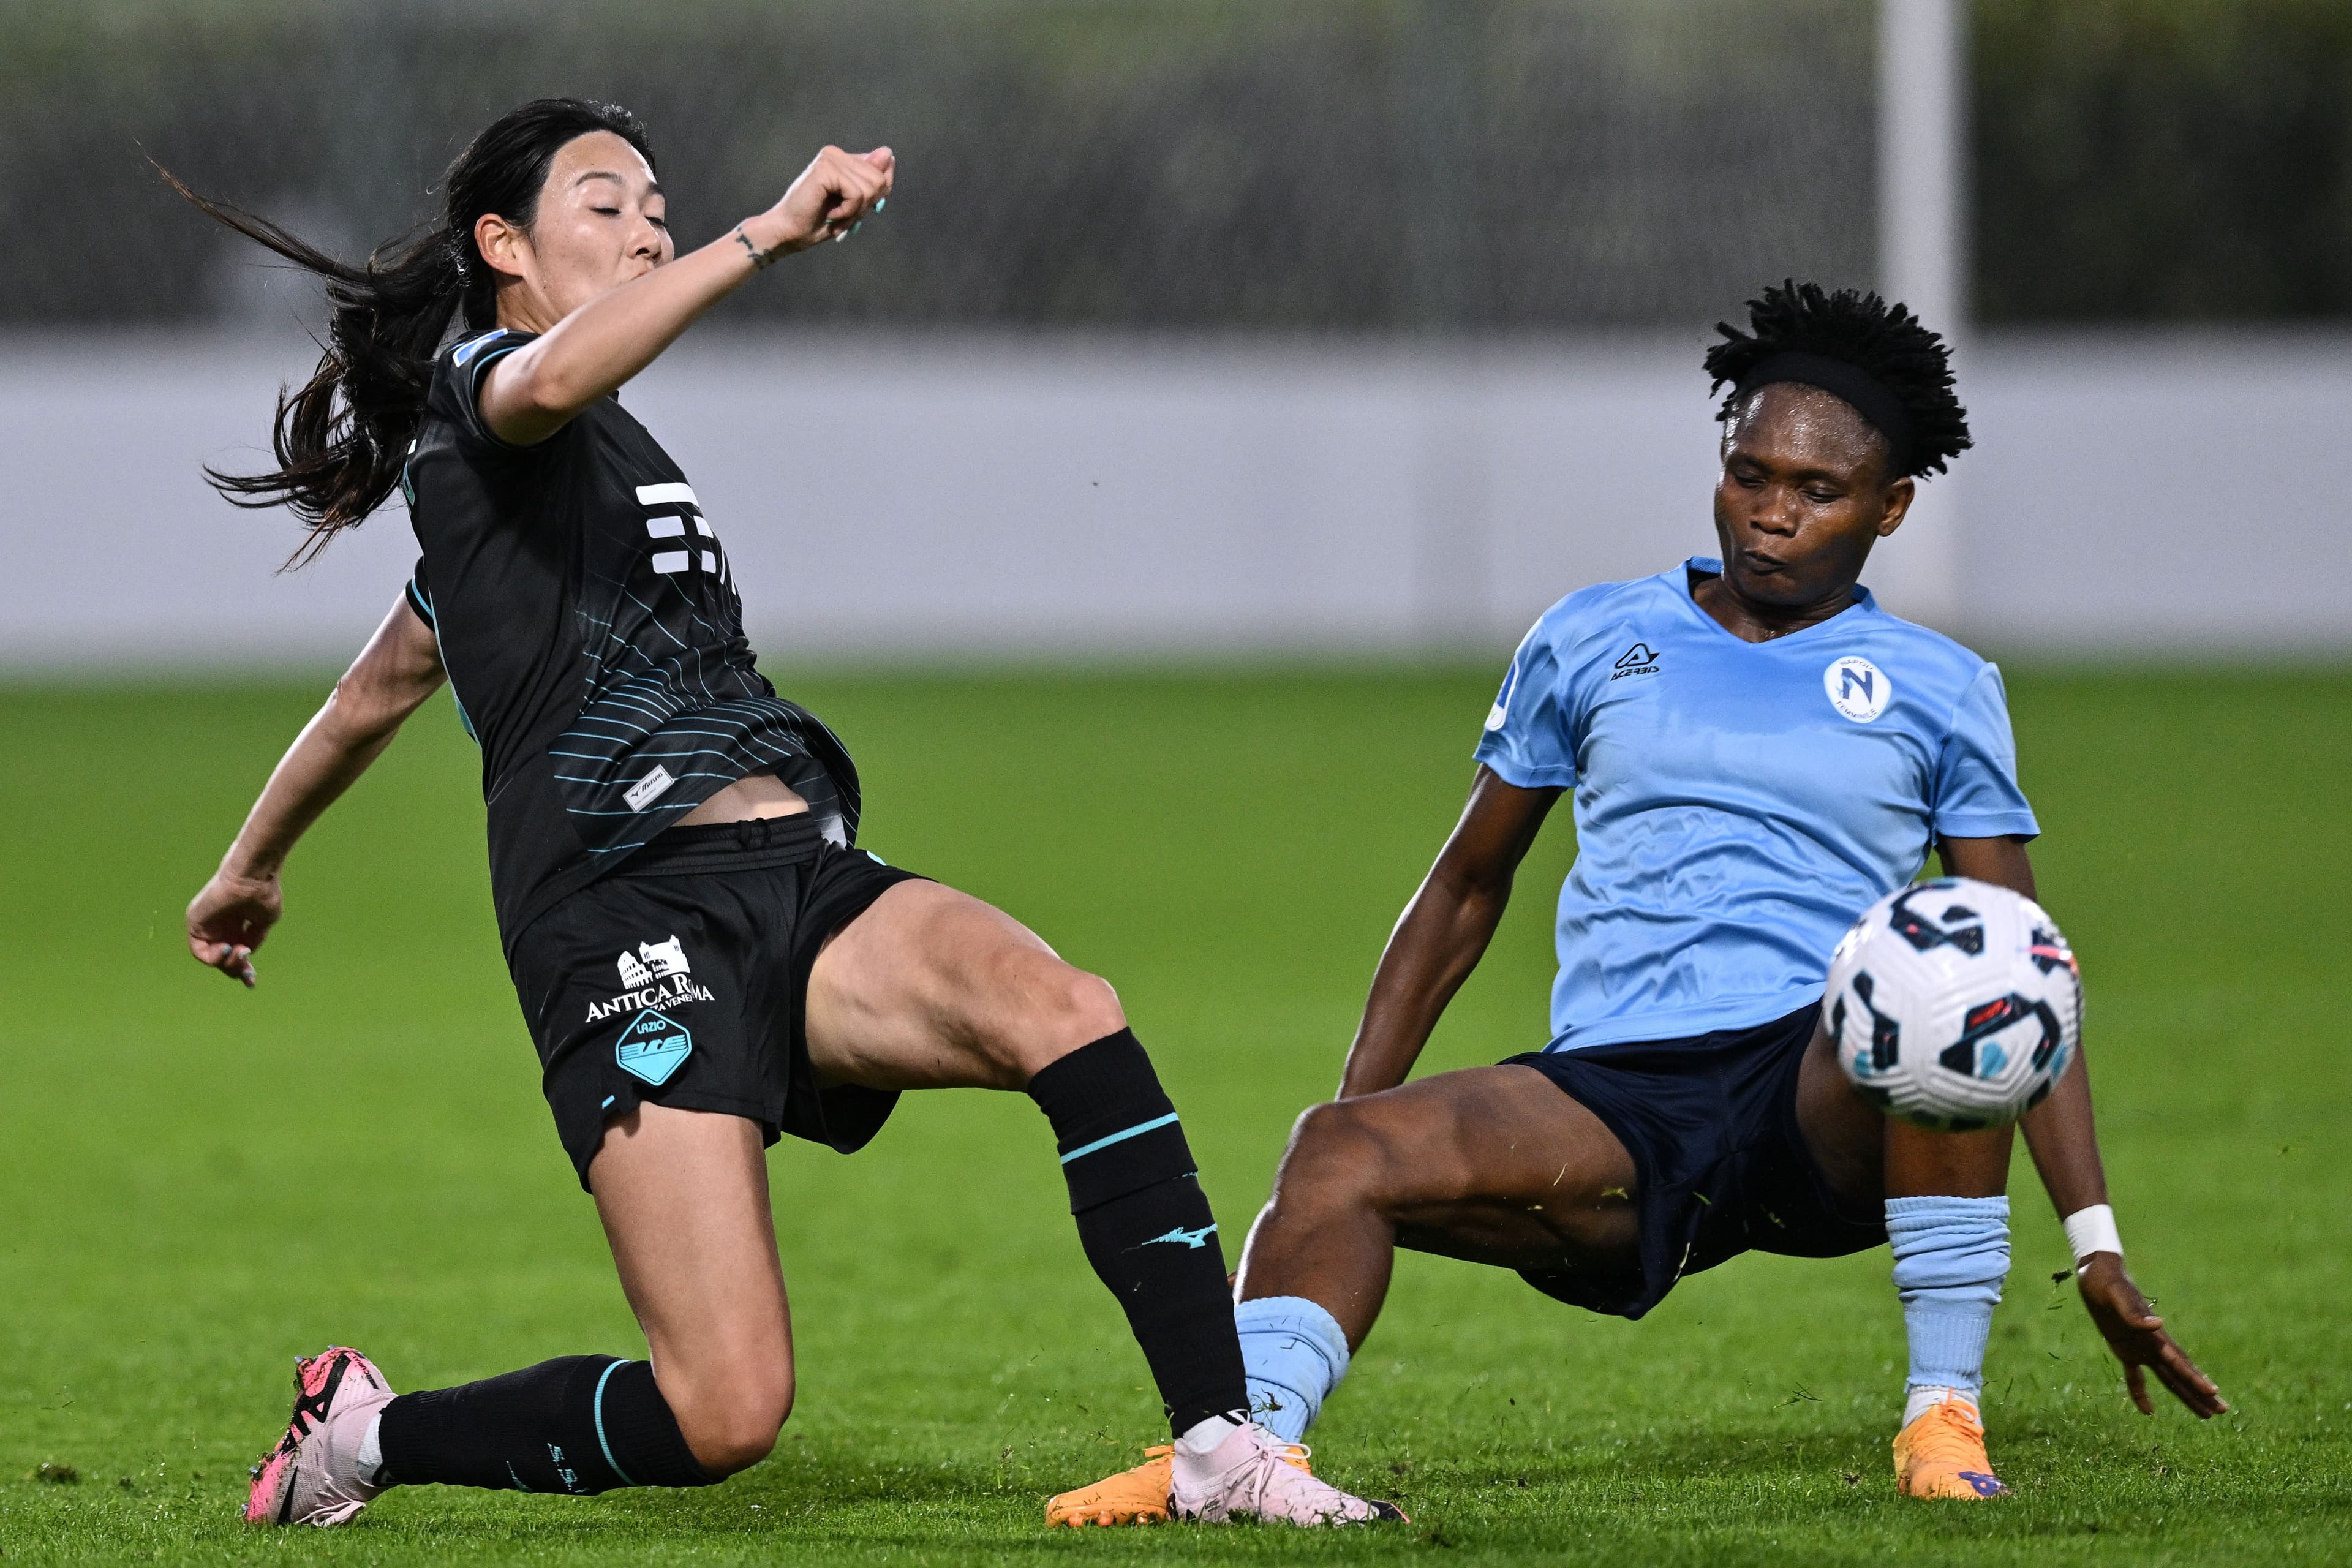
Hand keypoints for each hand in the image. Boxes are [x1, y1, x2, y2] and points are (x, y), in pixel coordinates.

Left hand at [187, 864, 281, 986]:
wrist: (253, 877)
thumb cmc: (262, 894)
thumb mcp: (263, 922)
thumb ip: (253, 939)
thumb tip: (246, 951)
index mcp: (237, 925)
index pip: (236, 952)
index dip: (243, 968)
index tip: (251, 980)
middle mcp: (221, 927)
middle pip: (223, 958)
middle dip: (235, 969)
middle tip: (247, 971)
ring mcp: (208, 926)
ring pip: (211, 957)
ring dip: (226, 963)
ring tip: (239, 952)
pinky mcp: (195, 923)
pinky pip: (198, 950)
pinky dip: (212, 956)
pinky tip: (226, 949)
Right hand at [743, 146, 893, 257]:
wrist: (789, 232)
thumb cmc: (819, 221)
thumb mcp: (856, 204)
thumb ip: (874, 181)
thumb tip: (889, 153)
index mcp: (844, 159)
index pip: (883, 171)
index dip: (875, 198)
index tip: (853, 211)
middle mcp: (836, 153)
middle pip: (880, 180)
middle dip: (865, 207)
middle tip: (842, 217)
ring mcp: (830, 158)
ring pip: (871, 187)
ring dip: (856, 211)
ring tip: (835, 216)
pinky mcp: (825, 168)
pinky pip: (857, 194)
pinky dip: (848, 212)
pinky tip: (830, 214)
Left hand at [2077, 1253, 2225, 1417]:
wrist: (2097, 1273)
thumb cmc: (2107, 1282)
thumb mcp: (2117, 1296)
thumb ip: (2134, 1313)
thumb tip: (2159, 1325)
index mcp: (2154, 1334)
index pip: (2178, 1361)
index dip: (2194, 1377)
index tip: (2213, 1392)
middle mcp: (2152, 1344)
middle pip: (2180, 1374)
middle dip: (2200, 1393)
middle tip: (2222, 1411)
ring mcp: (2140, 1347)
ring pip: (2167, 1378)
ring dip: (2184, 1395)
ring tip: (2205, 1414)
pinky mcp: (2123, 1348)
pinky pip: (2135, 1376)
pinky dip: (2140, 1393)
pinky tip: (2148, 1411)